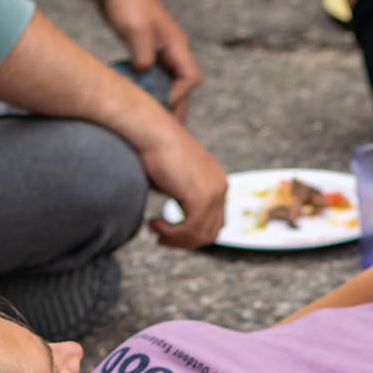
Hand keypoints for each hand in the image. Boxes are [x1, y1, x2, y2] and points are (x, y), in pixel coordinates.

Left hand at [97, 0, 204, 119]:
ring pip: (170, 83)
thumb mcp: (135, 30)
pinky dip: (150, 91)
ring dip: (163, 102)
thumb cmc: (126, 3)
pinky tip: (138, 102)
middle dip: (176, 107)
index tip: (163, 105)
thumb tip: (144, 73)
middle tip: (166, 131)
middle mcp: (174, 50)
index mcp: (177, 45)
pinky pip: (155, 77)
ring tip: (154, 122)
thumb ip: (143, 54)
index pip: (191, 78)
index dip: (181, 95)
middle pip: (184, 86)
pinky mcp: (148, 51)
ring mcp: (162, 51)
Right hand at [140, 124, 227, 247]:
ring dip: (176, 239)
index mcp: (217, 183)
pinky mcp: (201, 197)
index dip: (192, 234)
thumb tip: (179, 228)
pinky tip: (154, 224)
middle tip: (161, 239)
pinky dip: (172, 233)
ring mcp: (214, 192)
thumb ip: (183, 201)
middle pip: (211, 231)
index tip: (168, 234)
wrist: (152, 132)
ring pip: (201, 233)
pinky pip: (190, 228)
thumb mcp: (175, 181)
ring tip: (156, 231)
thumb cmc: (155, 151)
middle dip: (185, 241)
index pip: (214, 222)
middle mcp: (221, 187)